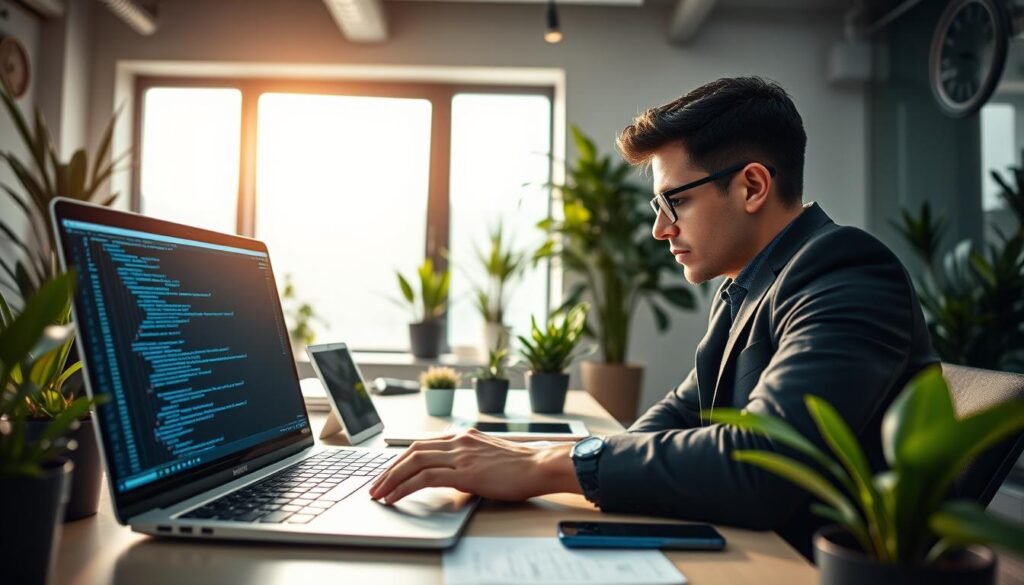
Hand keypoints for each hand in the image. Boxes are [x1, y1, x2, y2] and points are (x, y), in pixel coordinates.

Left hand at [369, 428, 578, 504]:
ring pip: (414, 462)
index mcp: (464, 436)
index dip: (402, 459)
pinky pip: (425, 478)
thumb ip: (470, 461)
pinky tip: (395, 498)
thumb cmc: (521, 466)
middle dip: (390, 469)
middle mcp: (459, 441)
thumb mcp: (489, 458)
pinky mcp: (464, 472)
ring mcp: (461, 455)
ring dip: (391, 479)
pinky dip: (405, 487)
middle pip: (412, 451)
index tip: (389, 473)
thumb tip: (455, 476)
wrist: (540, 466)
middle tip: (376, 485)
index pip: (423, 445)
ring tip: (379, 494)